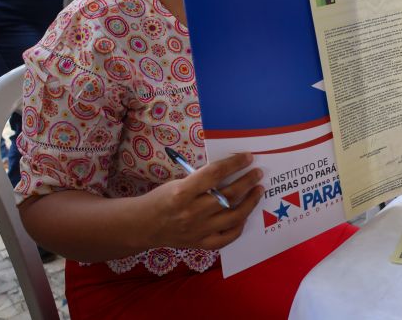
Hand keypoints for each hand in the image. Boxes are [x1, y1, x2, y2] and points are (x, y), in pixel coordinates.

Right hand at [142, 152, 263, 250]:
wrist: (143, 226)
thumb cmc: (161, 199)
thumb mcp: (177, 183)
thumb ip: (201, 180)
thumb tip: (230, 170)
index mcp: (183, 192)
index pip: (215, 174)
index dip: (234, 164)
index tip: (248, 157)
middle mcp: (192, 212)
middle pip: (228, 195)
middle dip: (247, 182)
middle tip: (258, 173)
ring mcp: (198, 230)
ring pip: (234, 216)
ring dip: (250, 202)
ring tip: (258, 190)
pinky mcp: (201, 244)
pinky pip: (227, 237)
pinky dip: (240, 226)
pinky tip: (245, 215)